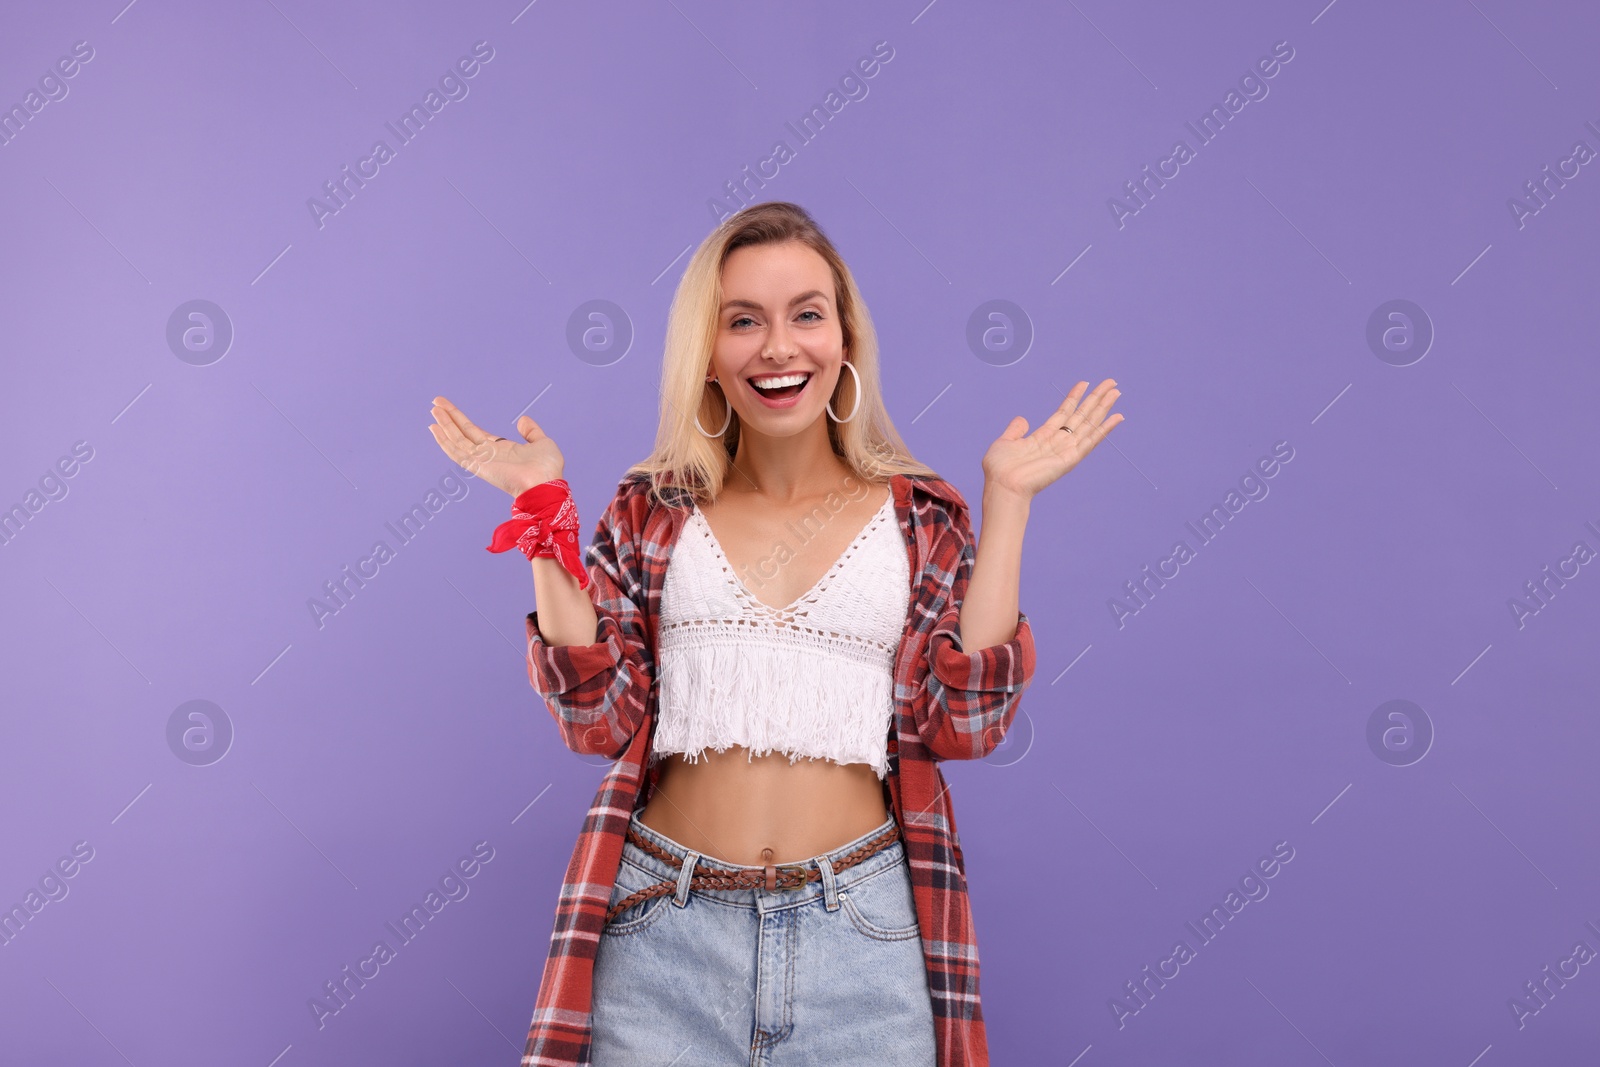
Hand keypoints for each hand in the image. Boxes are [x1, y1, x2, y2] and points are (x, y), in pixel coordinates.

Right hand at [428, 395, 563, 496]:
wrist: (546, 484)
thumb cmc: (547, 468)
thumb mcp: (541, 442)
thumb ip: (531, 431)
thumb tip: (523, 420)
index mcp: (501, 449)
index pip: (474, 432)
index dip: (461, 420)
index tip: (449, 409)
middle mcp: (487, 454)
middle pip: (462, 433)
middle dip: (449, 418)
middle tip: (435, 403)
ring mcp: (481, 460)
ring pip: (457, 439)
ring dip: (444, 424)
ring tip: (433, 409)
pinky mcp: (478, 466)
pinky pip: (457, 452)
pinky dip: (444, 441)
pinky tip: (434, 428)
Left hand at [982, 378, 1124, 499]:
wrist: (1002, 485)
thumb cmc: (999, 469)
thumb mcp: (1005, 442)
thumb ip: (1015, 430)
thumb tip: (1022, 419)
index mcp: (1043, 437)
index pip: (1064, 413)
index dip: (1074, 397)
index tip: (1085, 383)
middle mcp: (1058, 442)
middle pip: (1082, 415)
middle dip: (1096, 399)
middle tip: (1111, 383)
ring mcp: (1066, 450)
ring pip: (1090, 424)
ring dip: (1104, 407)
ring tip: (1116, 392)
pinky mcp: (1071, 458)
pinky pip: (1091, 441)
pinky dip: (1105, 429)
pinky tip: (1117, 417)